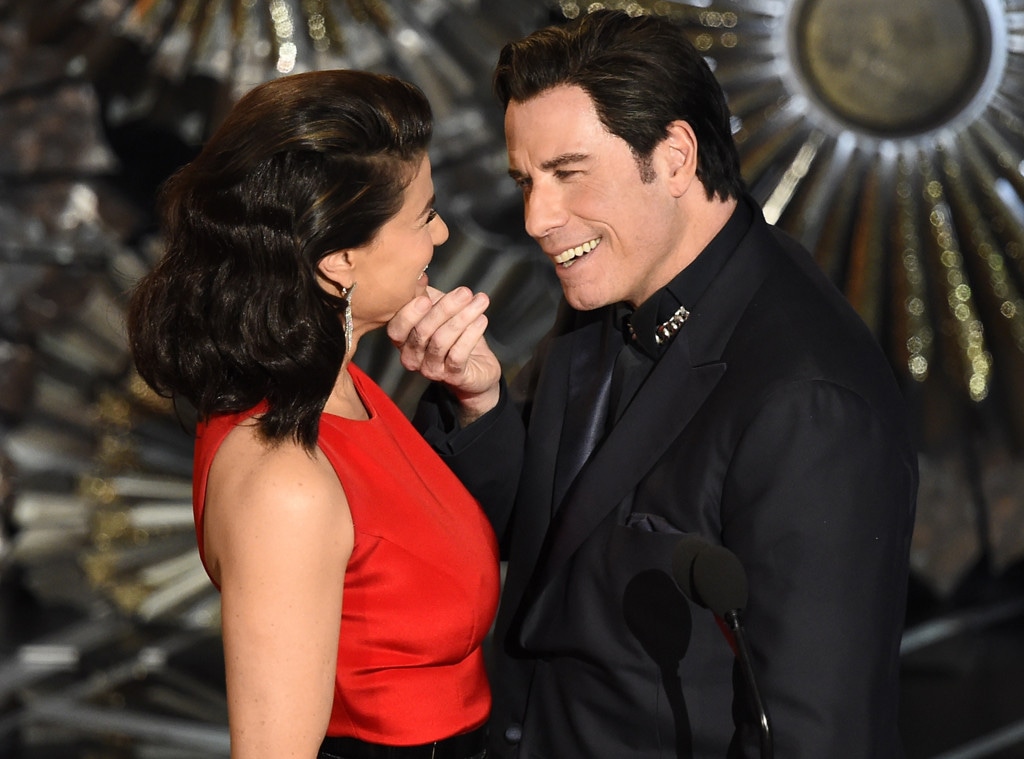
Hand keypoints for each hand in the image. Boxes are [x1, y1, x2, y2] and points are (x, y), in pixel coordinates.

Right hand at [388, 286, 501, 423]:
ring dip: (463, 317)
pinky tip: (481, 320)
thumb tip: (419, 277)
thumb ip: (425, 296)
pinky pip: (458, 354)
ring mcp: (431, 370)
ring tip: (480, 302)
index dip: (410, 313)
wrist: (478, 364)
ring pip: (441, 340)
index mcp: (404, 340)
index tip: (427, 297)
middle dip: (445, 308)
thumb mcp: (437, 311)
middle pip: (423, 331)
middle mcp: (412, 357)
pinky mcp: (453, 377)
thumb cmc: (454, 334)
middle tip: (465, 292)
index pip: (396, 328)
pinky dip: (471, 334)